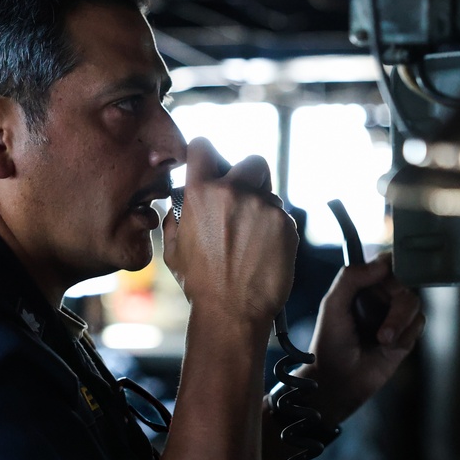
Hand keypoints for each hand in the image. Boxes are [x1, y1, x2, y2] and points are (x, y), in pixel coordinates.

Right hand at [162, 137, 298, 324]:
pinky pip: (282, 216)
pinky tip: (263, 252)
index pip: (204, 147)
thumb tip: (181, 201)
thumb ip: (177, 216)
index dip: (207, 153)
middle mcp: (233, 192)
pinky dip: (276, 230)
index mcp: (200, 193)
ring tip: (251, 241)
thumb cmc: (200, 284)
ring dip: (263, 209)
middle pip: (252, 162)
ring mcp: (263, 207)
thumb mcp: (173, 247)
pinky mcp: (286, 223)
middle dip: (250, 177)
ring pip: (269, 194)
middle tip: (244, 201)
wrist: (232, 312)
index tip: (211, 163)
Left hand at [299, 251, 423, 423]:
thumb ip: (351, 278)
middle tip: (384, 324)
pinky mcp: (405, 336)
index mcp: (362, 286)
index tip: (394, 272)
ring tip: (382, 339)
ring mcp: (394, 316)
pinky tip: (388, 346)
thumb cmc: (329, 343)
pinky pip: (419, 324)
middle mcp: (380, 298)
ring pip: (414, 303)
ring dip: (400, 322)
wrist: (338, 381)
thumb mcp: (333, 305)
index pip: (386, 264)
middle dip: (397, 304)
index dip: (394, 264)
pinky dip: (406, 335)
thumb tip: (381, 263)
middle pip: (405, 283)